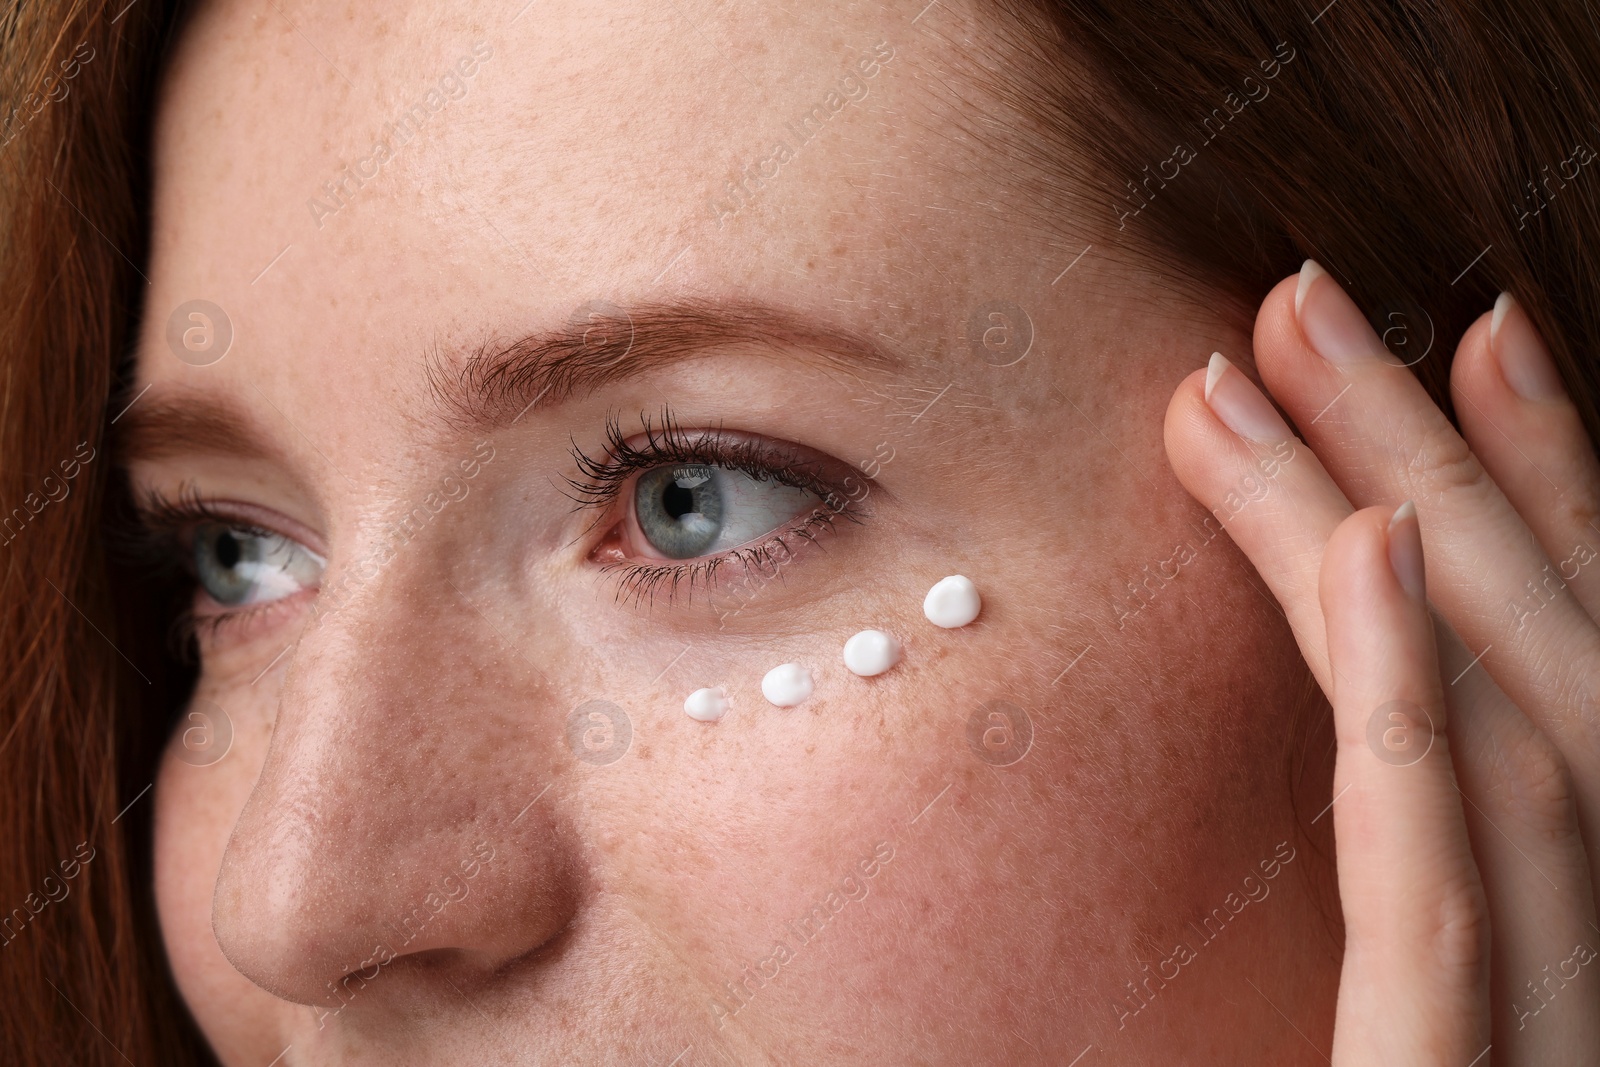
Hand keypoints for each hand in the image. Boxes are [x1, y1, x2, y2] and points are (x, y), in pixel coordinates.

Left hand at [1164, 261, 1599, 1063]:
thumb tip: (1345, 711)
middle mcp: (1595, 969)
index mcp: (1573, 941)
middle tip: (1308, 297)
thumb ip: (1384, 895)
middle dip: (1439, 460)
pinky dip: (1409, 709)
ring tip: (1277, 358)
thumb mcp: (1369, 1019)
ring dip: (1396, 517)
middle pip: (1541, 668)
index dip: (1545, 496)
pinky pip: (1435, 892)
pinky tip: (1371, 548)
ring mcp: (1558, 1033)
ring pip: (1502, 735)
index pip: (1566, 688)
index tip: (1469, 342)